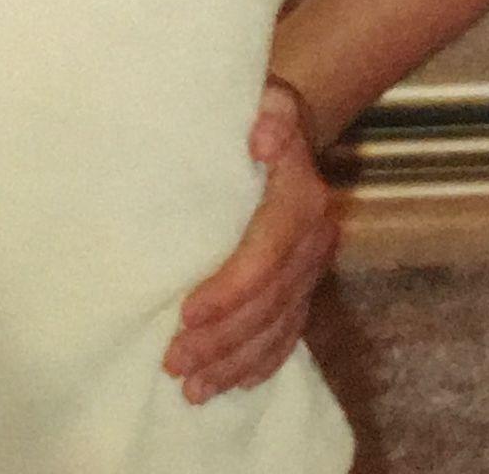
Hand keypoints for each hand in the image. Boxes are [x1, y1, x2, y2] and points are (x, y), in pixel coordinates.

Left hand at [163, 78, 339, 403]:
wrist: (285, 127)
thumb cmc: (258, 116)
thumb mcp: (265, 100)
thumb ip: (269, 115)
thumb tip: (261, 140)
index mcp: (301, 200)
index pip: (266, 256)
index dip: (229, 291)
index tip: (185, 313)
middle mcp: (315, 238)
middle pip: (270, 303)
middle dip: (222, 339)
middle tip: (173, 362)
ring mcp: (312, 266)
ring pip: (278, 327)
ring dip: (236, 361)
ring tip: (192, 388)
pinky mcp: (304, 283)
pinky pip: (289, 332)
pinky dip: (263, 361)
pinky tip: (234, 384)